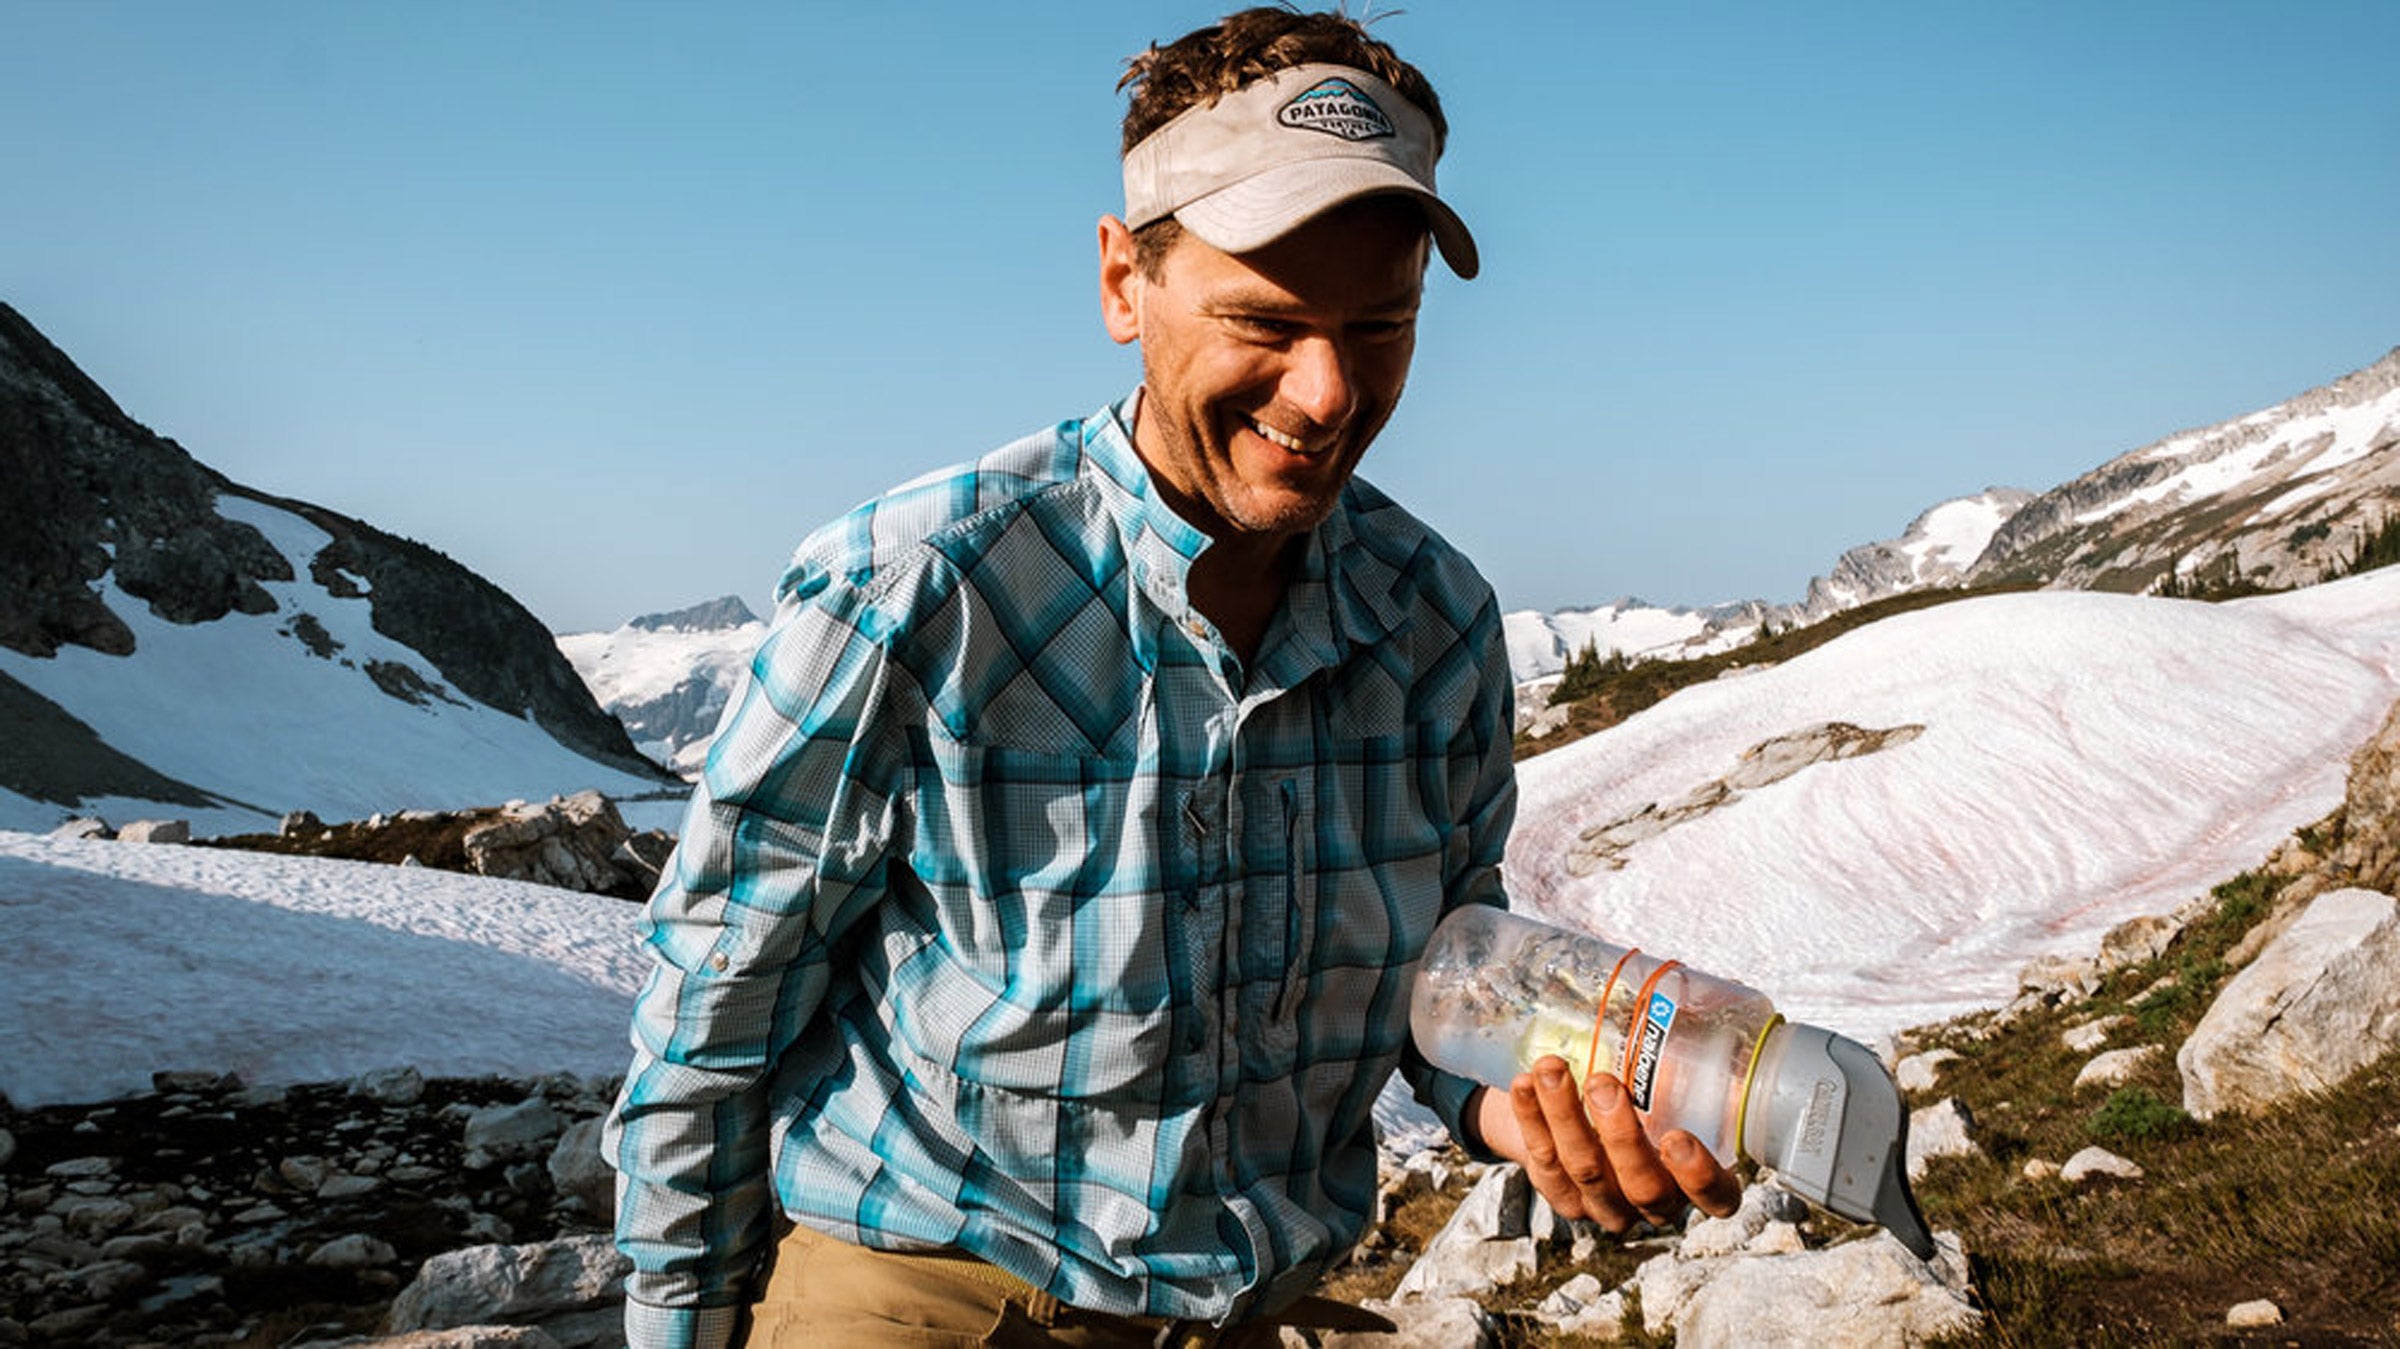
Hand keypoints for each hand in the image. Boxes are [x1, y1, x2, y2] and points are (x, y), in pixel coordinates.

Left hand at [1473, 1055, 1741, 1233]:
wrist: (1582, 1110)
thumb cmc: (1646, 1081)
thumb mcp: (1677, 1065)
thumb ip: (1700, 1039)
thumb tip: (1723, 987)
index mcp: (1697, 1177)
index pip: (1716, 1197)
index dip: (1700, 1177)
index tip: (1678, 1138)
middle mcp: (1655, 1200)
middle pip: (1643, 1186)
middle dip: (1621, 1136)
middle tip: (1603, 1084)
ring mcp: (1606, 1203)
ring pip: (1586, 1171)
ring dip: (1566, 1117)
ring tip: (1551, 1067)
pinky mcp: (1562, 1194)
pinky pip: (1544, 1163)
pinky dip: (1532, 1120)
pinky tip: (1525, 1083)